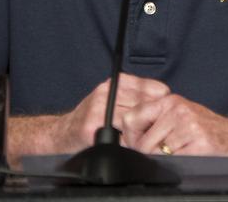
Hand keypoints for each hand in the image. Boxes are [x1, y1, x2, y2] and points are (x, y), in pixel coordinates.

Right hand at [45, 74, 170, 153]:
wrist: (60, 135)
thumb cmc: (92, 119)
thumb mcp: (113, 100)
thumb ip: (135, 97)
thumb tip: (167, 100)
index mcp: (116, 83)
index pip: (151, 88)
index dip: (161, 103)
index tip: (164, 113)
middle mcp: (107, 92)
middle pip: (145, 104)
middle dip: (153, 119)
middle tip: (155, 130)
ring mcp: (99, 108)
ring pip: (134, 119)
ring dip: (140, 133)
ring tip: (141, 139)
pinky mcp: (92, 126)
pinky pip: (119, 136)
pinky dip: (126, 143)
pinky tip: (126, 145)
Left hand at [121, 94, 227, 165]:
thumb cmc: (210, 134)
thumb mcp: (180, 121)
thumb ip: (153, 126)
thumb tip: (123, 140)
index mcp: (170, 102)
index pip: (132, 118)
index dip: (131, 137)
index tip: (140, 144)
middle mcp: (177, 109)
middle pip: (140, 142)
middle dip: (148, 155)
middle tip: (170, 153)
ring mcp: (188, 126)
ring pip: (153, 155)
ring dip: (164, 162)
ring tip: (184, 155)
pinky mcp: (198, 144)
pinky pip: (171, 163)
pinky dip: (178, 167)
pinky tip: (192, 159)